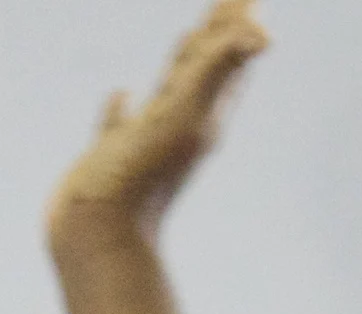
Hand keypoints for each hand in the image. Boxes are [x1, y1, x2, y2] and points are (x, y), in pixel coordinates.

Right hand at [46, 0, 267, 256]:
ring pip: (169, 91)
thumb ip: (220, 70)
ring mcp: (146, 140)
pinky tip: (120, 96)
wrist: (98, 242)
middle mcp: (179, 122)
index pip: (227, 52)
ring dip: (181, 62)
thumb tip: (263, 33)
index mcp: (200, 110)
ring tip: (189, 37)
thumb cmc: (139, 183)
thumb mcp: (183, 118)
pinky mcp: (113, 157)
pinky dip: (122, 106)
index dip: (239, 18)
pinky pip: (121, 123)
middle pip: (208, 65)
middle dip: (222, 29)